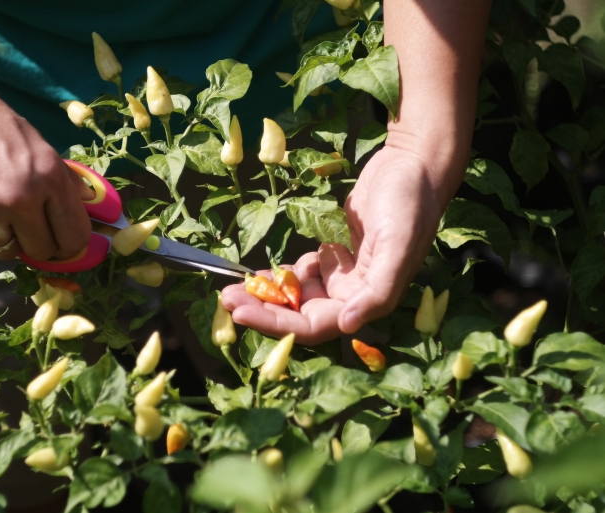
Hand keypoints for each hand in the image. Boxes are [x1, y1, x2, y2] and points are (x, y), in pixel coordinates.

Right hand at [0, 52, 92, 261]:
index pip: (75, 236)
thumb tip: (89, 205)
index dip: (69, 241)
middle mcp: (20, 200)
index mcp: (48, 176)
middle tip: (23, 221)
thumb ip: (62, 179)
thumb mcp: (33, 141)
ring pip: (8, 251)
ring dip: (3, 235)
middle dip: (37, 240)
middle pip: (43, 251)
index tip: (61, 238)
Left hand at [222, 145, 458, 343]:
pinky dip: (277, 276)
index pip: (315, 325)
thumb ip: (377, 291)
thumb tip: (349, 326)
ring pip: (296, 296)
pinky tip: (254, 273)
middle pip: (299, 314)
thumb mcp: (398, 246)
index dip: (277, 324)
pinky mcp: (333, 255)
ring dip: (265, 294)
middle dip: (263, 310)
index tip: (241, 314)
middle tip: (226, 299)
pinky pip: (300, 275)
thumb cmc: (410, 204)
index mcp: (369, 298)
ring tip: (231, 287)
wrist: (413, 165)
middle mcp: (353, 294)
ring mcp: (342, 275)